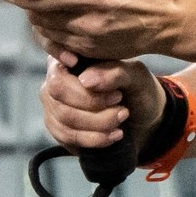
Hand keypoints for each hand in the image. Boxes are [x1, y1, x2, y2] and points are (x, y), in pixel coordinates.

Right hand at [40, 54, 162, 152]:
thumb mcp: (135, 76)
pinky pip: (67, 137)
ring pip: (64, 117)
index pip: (59, 66)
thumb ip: (114, 72)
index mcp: (72, 57)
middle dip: (92, 102)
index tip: (110, 92)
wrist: (142, 120)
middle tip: (121, 104)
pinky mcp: (58, 128)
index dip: (76, 78)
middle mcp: (55, 79)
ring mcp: (53, 105)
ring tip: (122, 118)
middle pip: (58, 91)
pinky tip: (113, 135)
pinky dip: (93, 139)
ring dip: (97, 122)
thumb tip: (86, 80)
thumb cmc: (137, 89)